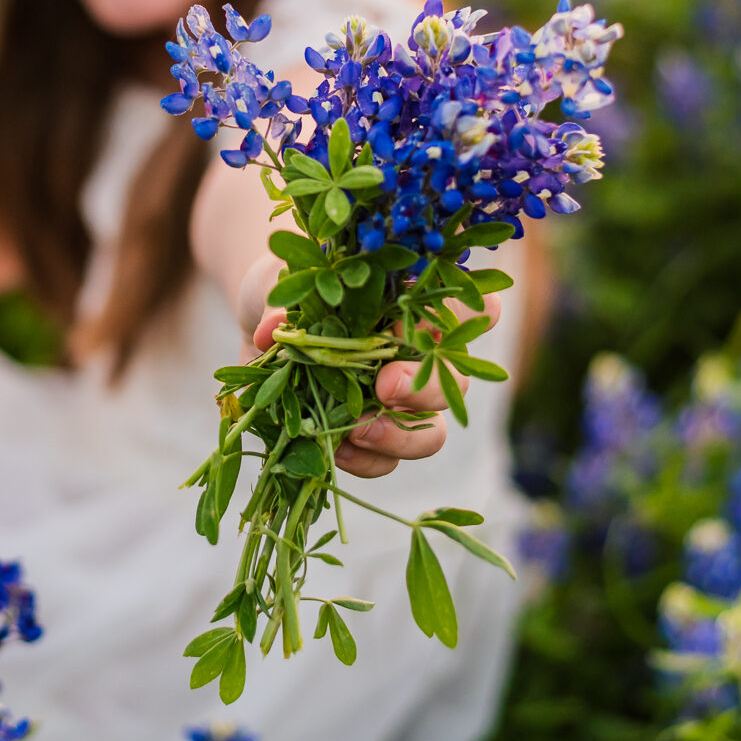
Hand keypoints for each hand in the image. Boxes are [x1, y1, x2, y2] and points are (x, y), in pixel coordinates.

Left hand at [236, 251, 502, 480]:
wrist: (264, 326)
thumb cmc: (292, 286)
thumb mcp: (283, 278)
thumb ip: (284, 298)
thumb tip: (272, 330)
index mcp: (420, 307)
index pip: (476, 310)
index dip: (465, 320)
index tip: (423, 324)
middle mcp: (423, 358)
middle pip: (456, 382)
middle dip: (425, 389)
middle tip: (387, 385)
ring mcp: (400, 404)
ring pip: (431, 433)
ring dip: (401, 435)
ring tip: (360, 430)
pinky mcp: (370, 437)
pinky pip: (386, 462)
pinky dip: (365, 460)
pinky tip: (337, 449)